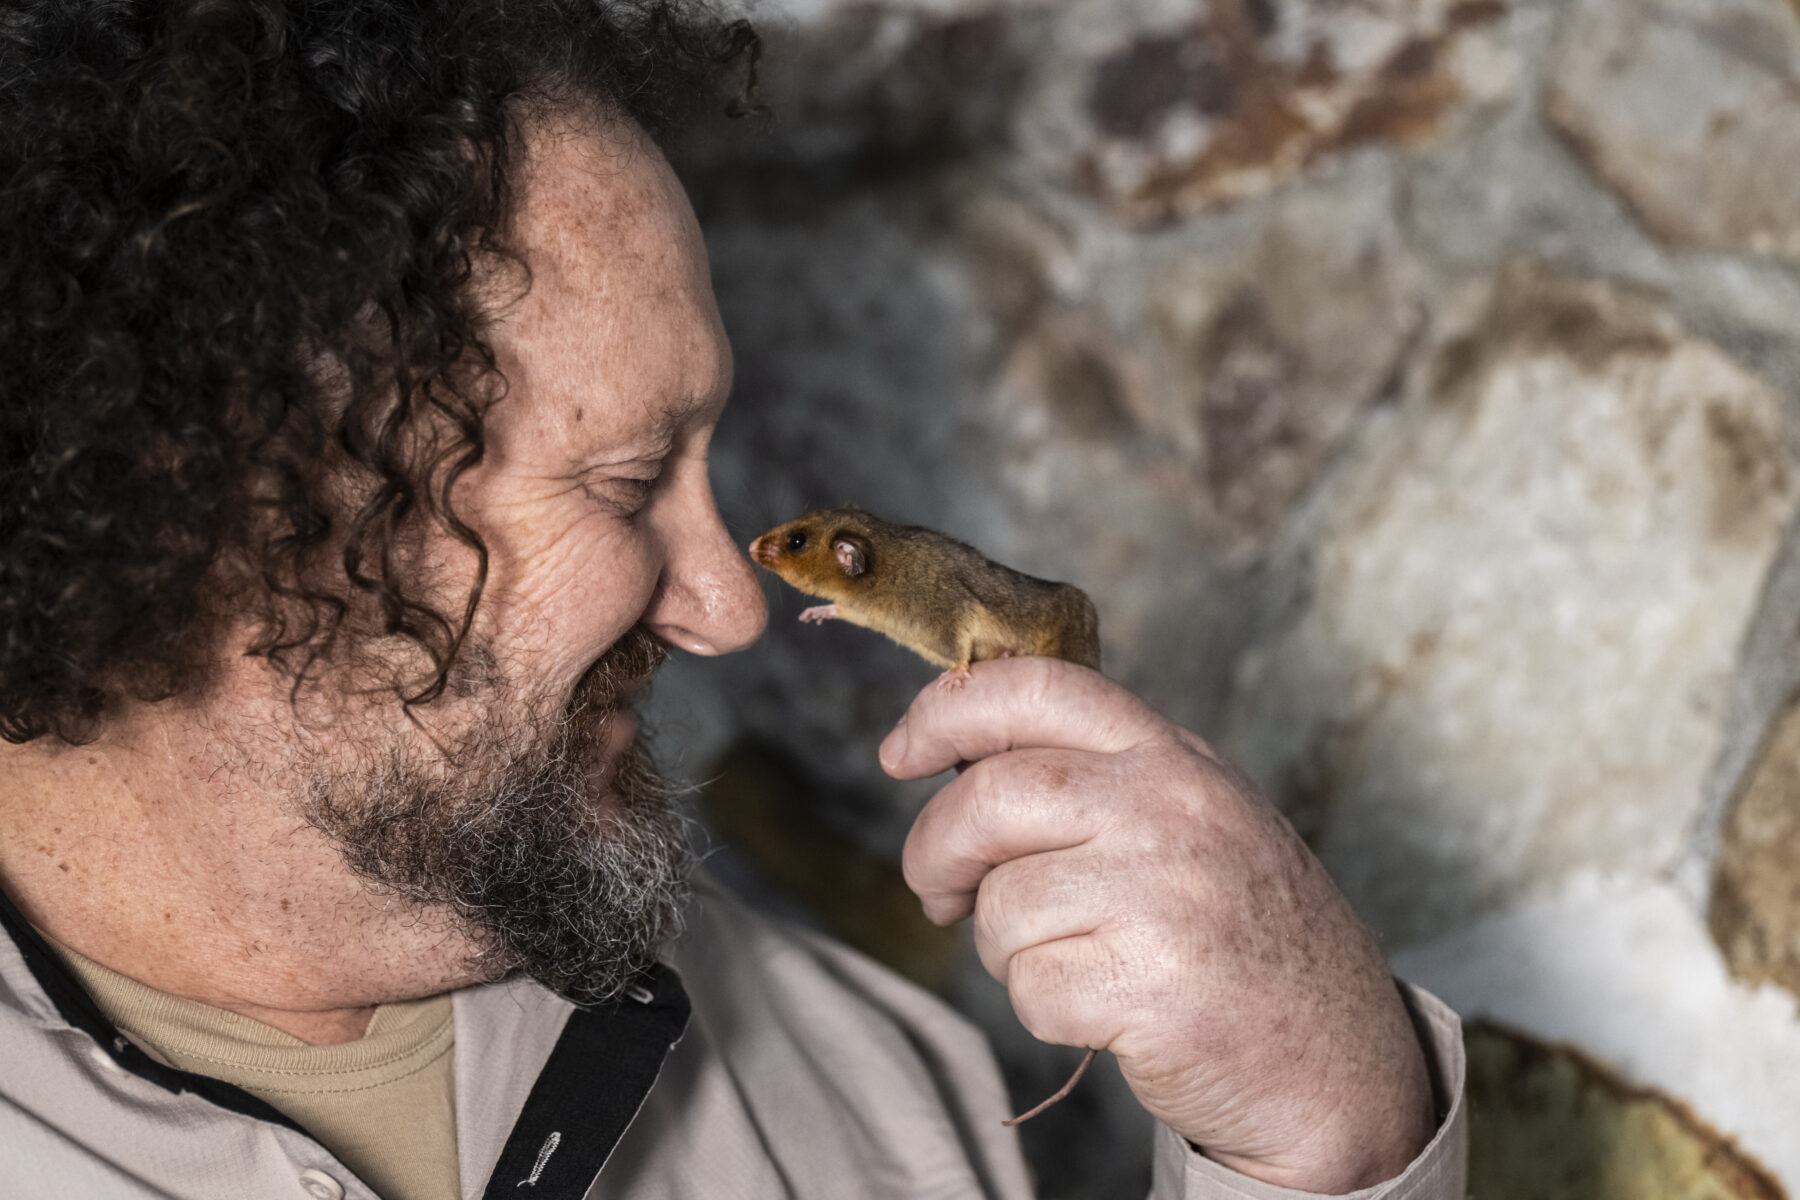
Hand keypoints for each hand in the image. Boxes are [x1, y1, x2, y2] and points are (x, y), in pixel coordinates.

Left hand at [879, 657, 1436, 1191]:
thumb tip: (958, 758)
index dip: (946, 712)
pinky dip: (1044, 1008)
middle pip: (990, 797)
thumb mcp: (1193, 817)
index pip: (1037, 688)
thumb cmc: (1246, 936)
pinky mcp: (1151, 984)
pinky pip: (1030, 987)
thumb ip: (1098, 776)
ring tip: (1071, 958)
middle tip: (934, 890)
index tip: (901, 752)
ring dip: (1005, 948)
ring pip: (1000, 906)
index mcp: (1173, 756)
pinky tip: (1103, 1007)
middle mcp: (1171, 808)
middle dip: (934, 849)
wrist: (1338, 1060)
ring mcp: (1165, 893)